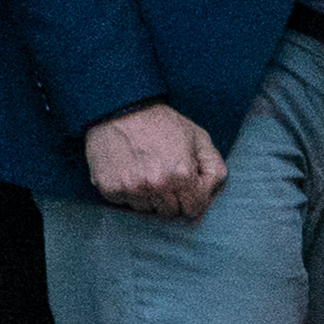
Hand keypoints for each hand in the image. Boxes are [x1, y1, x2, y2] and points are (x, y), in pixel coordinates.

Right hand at [82, 104, 224, 221]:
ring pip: (147, 211)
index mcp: (182, 175)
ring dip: (150, 197)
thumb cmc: (162, 123)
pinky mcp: (110, 189)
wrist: (120, 110)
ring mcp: (131, 189)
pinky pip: (125, 204)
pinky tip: (130, 173)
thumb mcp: (199, 138)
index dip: (194, 198)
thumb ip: (214, 168)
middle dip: (173, 199)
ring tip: (147, 172)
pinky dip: (129, 193)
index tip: (188, 187)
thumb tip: (213, 196)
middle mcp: (156, 185)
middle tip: (166, 177)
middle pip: (171, 213)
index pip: (194, 209)